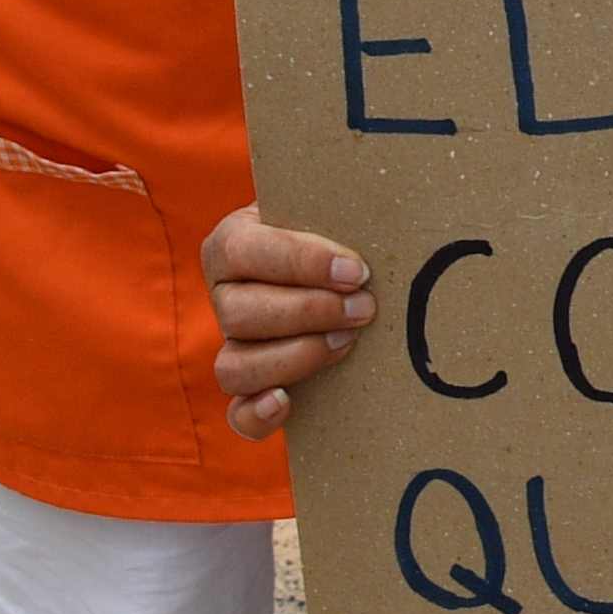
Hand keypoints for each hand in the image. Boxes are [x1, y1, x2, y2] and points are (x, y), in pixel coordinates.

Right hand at [203, 204, 374, 437]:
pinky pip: (237, 414)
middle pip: (240, 315)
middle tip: (364, 307)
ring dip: (295, 357)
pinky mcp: (251, 389)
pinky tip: (286, 402)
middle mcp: (225, 297)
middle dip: (309, 313)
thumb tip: (387, 199)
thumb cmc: (338, 227)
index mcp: (232, 244)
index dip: (299, 264)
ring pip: (234, 367)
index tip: (355, 270)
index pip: (244, 252)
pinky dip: (256, 414)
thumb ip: (340, 205)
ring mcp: (234, 346)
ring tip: (348, 341)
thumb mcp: (331, 205)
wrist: (342, 265)